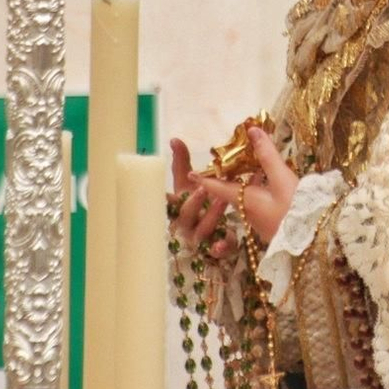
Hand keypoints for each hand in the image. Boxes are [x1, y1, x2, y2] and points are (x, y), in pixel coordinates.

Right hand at [168, 137, 235, 258]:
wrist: (212, 230)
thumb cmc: (197, 202)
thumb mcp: (189, 183)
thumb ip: (182, 162)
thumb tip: (174, 139)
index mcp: (178, 205)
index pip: (169, 201)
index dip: (166, 199)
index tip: (165, 193)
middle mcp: (185, 223)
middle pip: (185, 215)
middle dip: (193, 203)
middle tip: (204, 189)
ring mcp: (198, 238)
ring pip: (202, 230)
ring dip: (211, 216)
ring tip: (223, 200)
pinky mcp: (214, 249)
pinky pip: (217, 250)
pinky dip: (220, 247)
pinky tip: (224, 244)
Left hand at [190, 127, 298, 245]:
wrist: (314, 241)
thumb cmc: (295, 210)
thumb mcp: (282, 179)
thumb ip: (267, 154)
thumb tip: (252, 131)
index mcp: (244, 200)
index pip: (218, 187)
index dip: (204, 178)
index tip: (190, 173)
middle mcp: (247, 212)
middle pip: (230, 192)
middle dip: (224, 178)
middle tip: (222, 163)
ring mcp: (258, 221)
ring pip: (243, 198)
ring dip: (241, 183)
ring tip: (244, 167)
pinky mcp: (270, 224)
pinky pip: (255, 204)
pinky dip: (254, 191)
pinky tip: (265, 184)